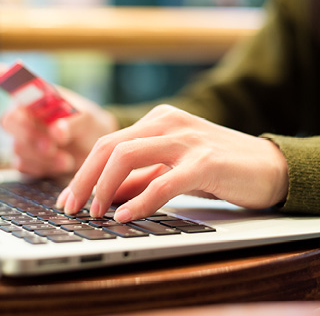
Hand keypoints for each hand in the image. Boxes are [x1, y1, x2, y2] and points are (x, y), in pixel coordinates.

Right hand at [0, 60, 117, 176]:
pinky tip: (61, 163)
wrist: (95, 150)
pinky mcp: (26, 159)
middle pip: (9, 120)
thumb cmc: (88, 125)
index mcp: (35, 94)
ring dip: (42, 155)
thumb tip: (57, 131)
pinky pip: (24, 165)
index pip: (8, 78)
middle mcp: (24, 113)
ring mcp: (22, 137)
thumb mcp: (88, 118)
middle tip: (52, 145)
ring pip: (18, 147)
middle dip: (30, 134)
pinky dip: (43, 167)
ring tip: (66, 158)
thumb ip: (73, 122)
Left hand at [56, 105, 288, 221]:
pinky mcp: (206, 161)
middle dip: (84, 178)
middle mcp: (167, 122)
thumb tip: (103, 195)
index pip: (108, 143)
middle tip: (71, 207)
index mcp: (156, 120)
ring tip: (95, 212)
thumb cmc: (216, 167)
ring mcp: (186, 139)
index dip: (83, 171)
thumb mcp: (169, 168)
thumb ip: (138, 178)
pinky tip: (126, 216)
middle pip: (110, 147)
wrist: (267, 165)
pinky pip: (164, 181)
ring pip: (128, 155)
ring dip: (104, 186)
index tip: (69, 197)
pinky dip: (141, 200)